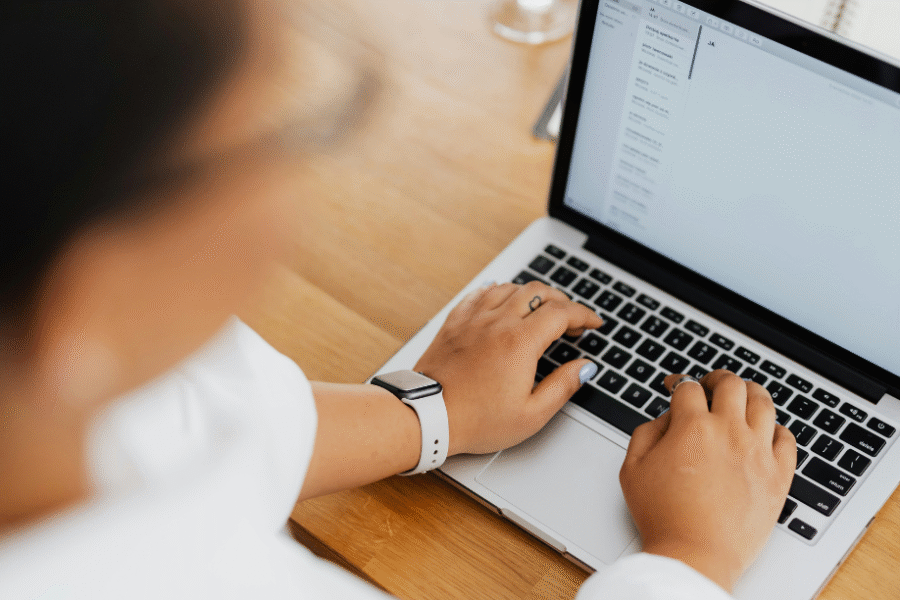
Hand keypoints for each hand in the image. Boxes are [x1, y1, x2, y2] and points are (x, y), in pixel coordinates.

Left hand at [414, 281, 601, 455]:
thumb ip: (563, 386)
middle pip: (538, 292)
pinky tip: (501, 299)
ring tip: (540, 309)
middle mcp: (497, 322)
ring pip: (509, 288)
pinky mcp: (454, 323)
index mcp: (521, 342)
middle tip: (570, 319)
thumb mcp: (531, 414)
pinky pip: (479, 294)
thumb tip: (584, 368)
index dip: (584, 315)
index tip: (593, 322)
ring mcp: (473, 319)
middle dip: (561, 300)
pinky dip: (497, 292)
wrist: (428, 416)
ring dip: (531, 293)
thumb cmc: (476, 421)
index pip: (562, 313)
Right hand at [619, 370, 796, 591]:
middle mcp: (730, 432)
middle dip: (716, 378)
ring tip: (742, 397)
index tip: (675, 387)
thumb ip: (646, 432)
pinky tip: (765, 432)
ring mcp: (758, 453)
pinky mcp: (778, 476)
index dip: (678, 382)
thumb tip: (666, 417)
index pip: (689, 387)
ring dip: (750, 393)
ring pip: (764, 402)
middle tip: (710, 384)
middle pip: (731, 384)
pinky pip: (787, 439)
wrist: (695, 555)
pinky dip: (776, 429)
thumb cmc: (663, 516)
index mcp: (692, 427)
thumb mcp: (632, 468)